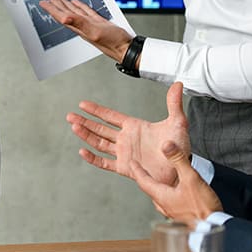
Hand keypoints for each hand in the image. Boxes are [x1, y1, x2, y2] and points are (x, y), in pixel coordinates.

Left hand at [40, 0, 131, 61]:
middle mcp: (82, 26)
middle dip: (56, 4)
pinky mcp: (99, 23)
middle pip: (65, 13)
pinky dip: (81, 6)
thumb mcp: (95, 31)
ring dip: (66, 5)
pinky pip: (87, 12)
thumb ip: (80, 23)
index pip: (62, 16)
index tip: (43, 3)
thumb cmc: (113, 43)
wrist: (126, 48)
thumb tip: (64, 18)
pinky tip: (77, 3)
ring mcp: (91, 24)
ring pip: (75, 12)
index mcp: (79, 27)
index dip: (52, 9)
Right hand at [67, 82, 189, 183]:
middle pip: (100, 129)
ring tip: (74, 127)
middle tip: (70, 116)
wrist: (181, 168)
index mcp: (134, 126)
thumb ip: (174, 103)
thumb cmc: (180, 146)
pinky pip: (105, 163)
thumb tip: (178, 83)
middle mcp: (125, 139)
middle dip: (85, 122)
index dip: (96, 110)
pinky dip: (93, 158)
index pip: (110, 116)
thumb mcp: (177, 122)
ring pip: (99, 143)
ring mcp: (124, 153)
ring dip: (86, 136)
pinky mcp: (125, 168)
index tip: (82, 104)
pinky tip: (83, 151)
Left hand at [129, 141, 222, 222]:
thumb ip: (178, 160)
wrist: (213, 227)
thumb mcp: (191, 178)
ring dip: (157, 186)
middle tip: (142, 170)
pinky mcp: (181, 215)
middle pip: (149, 189)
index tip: (132, 163)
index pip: (143, 181)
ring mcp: (172, 212)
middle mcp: (164, 205)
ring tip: (159, 179)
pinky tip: (176, 192)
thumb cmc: (202, 208)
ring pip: (159, 196)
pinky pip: (169, 201)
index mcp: (161, 196)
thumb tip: (166, 145)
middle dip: (145, 178)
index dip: (137, 170)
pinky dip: (168, 193)